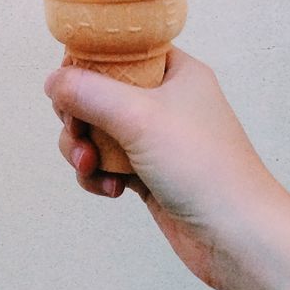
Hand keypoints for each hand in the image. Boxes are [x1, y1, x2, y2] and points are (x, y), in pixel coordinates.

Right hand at [46, 49, 289, 289]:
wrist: (239, 237)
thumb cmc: (201, 166)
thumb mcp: (137, 116)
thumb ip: (87, 92)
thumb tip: (51, 81)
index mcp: (175, 71)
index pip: (118, 52)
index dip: (87, 68)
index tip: (69, 91)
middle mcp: (167, 100)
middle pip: (99, 94)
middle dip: (78, 119)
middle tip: (77, 138)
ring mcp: (158, 139)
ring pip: (99, 132)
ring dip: (85, 150)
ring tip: (90, 169)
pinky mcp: (151, 174)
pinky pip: (108, 163)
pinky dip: (100, 175)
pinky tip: (110, 190)